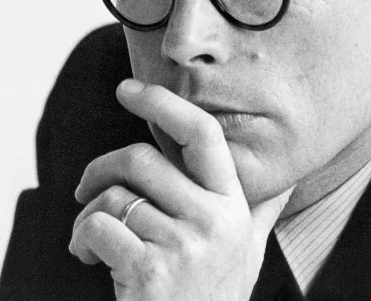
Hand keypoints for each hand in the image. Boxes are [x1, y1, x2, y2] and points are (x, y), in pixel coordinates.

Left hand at [68, 79, 292, 300]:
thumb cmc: (212, 298)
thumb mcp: (247, 252)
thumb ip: (260, 210)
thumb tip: (290, 175)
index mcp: (234, 208)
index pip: (202, 136)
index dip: (164, 104)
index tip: (128, 90)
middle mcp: (214, 222)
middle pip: (142, 160)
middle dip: (102, 169)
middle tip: (86, 188)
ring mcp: (183, 247)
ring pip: (114, 197)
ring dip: (87, 214)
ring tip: (89, 239)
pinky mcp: (148, 271)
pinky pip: (96, 227)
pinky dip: (80, 239)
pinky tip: (88, 258)